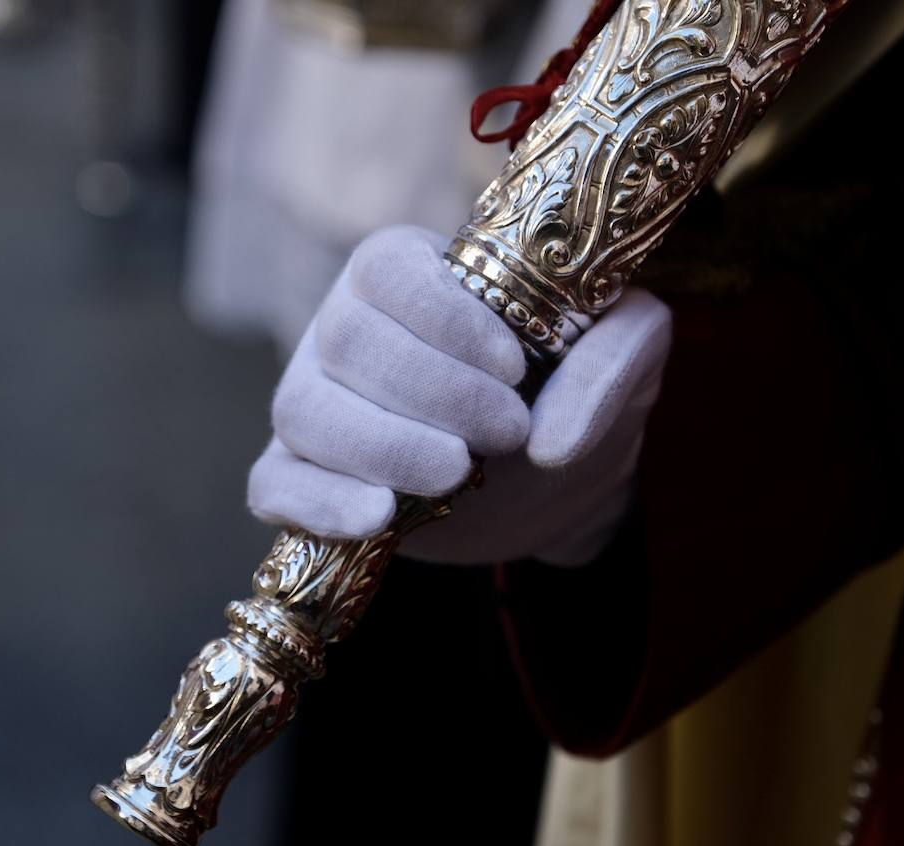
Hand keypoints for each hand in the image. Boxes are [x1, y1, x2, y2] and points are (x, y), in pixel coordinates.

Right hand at [247, 224, 671, 565]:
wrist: (551, 485)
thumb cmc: (575, 392)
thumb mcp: (629, 355)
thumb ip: (618, 358)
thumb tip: (550, 439)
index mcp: (412, 275)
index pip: (388, 269)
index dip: (443, 317)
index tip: (513, 368)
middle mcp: (346, 328)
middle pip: (346, 339)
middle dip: (430, 391)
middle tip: (507, 432)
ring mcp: (314, 402)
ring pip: (304, 409)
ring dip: (382, 447)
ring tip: (454, 477)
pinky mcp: (301, 474)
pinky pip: (274, 482)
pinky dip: (319, 502)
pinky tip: (378, 518)